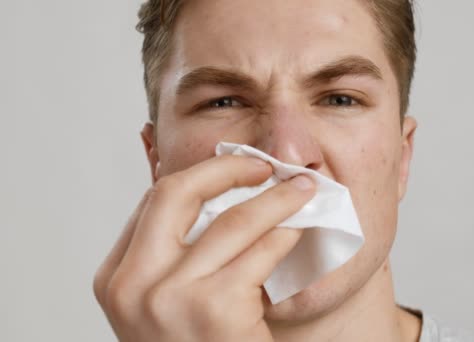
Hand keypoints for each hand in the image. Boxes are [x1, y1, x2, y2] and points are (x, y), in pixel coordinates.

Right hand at [93, 155, 315, 341]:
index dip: (200, 177)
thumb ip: (178, 254)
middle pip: (179, 194)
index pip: (154, 202)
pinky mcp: (216, 311)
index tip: (232, 169)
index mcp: (117, 279)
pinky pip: (262, 253)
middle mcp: (133, 286)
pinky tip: (300, 230)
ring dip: (276, 198)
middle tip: (264, 165)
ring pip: (234, 221)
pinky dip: (286, 235)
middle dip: (228, 169)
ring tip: (302, 190)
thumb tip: (215, 192)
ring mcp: (171, 298)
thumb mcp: (168, 305)